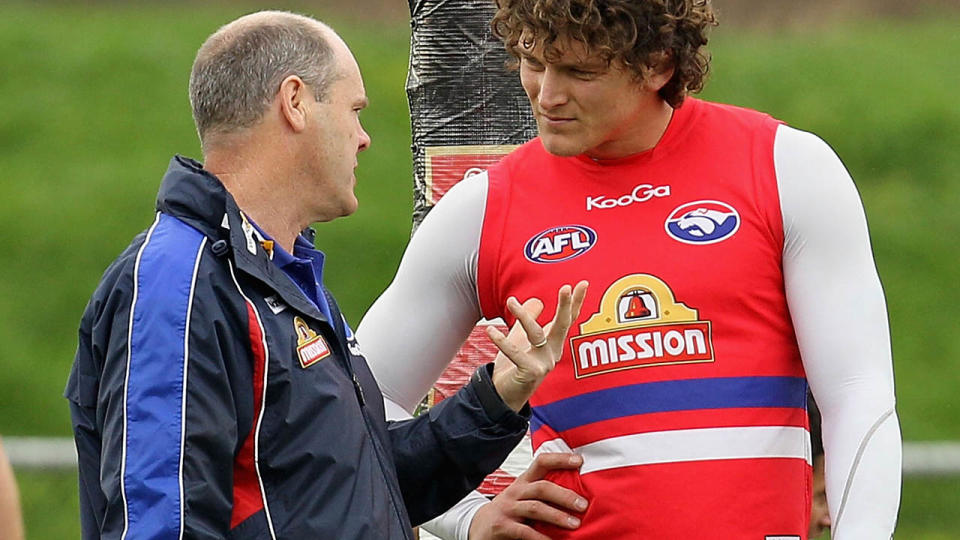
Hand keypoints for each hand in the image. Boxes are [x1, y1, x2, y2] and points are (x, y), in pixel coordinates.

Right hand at [468, 453, 587, 539]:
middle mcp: (515, 492)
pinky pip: (525, 532)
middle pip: (541, 487)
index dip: (560, 459)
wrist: (479, 528)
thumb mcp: (523, 497)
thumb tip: (577, 495)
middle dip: (564, 495)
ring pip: (535, 508)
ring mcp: (507, 509)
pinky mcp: (502, 526)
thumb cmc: (508, 512)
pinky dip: (541, 537)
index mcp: (523, 482)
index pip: (541, 462)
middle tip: (583, 504)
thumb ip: (542, 494)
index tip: (579, 460)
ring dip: (557, 516)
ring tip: (574, 524)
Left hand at [487, 281, 587, 410]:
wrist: (505, 394)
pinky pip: (515, 353)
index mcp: (553, 343)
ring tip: (511, 301)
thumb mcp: (522, 337)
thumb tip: (538, 301)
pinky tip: (491, 330)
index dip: (576, 302)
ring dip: (523, 316)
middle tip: (566, 288)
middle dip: (565, 306)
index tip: (583, 283)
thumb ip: (531, 319)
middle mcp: (553, 352)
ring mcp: (544, 363)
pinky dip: (502, 341)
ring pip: (536, 334)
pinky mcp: (530, 372)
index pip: (568, 319)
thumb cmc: (515, 365)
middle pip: (562, 325)